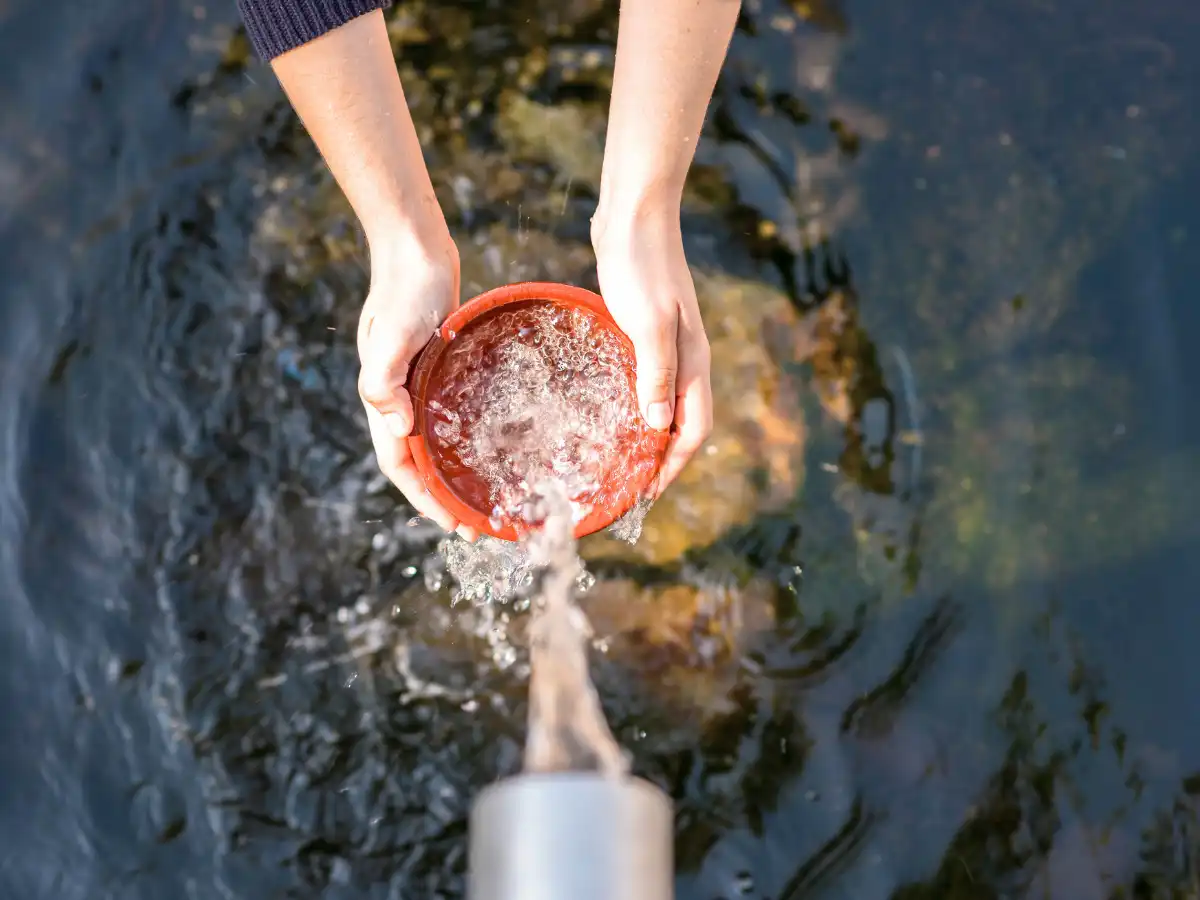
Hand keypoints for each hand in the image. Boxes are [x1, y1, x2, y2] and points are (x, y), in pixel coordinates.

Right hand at [357, 235, 478, 539]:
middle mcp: (399, 398)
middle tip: (478, 526)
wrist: (415, 249)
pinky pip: (448, 416)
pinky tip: (490, 445)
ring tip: (484, 497)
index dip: (424, 498)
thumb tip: (396, 427)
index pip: (400, 464)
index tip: (453, 524)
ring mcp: (417, 384)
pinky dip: (463, 439)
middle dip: (443, 498)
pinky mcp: (437, 369)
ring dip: (453, 473)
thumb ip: (383, 379)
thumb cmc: (405, 290)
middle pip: (418, 462)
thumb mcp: (392, 334)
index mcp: (384, 398)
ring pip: (434, 442)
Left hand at [592, 210, 713, 495]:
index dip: (672, 466)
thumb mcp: (649, 323)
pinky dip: (632, 404)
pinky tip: (606, 409)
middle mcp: (684, 360)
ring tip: (618, 460)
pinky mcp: (644, 331)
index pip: (693, 431)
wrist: (634, 214)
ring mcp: (666, 345)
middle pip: (681, 424)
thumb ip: (655, 374)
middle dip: (661, 460)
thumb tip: (657, 428)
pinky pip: (643, 381)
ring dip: (646, 435)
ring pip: (662, 404)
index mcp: (692, 362)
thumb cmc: (642, 266)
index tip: (646, 494)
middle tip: (628, 487)